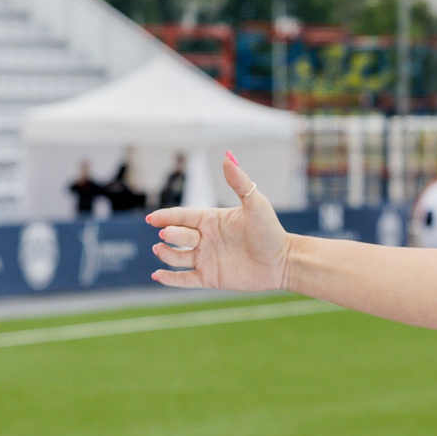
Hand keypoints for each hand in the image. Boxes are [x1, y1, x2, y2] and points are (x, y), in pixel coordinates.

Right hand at [145, 153, 290, 291]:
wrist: (283, 261)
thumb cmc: (270, 230)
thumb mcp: (255, 203)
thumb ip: (239, 181)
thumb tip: (227, 156)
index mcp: (211, 220)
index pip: (182, 216)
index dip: (166, 217)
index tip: (152, 218)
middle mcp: (205, 238)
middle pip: (178, 236)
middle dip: (170, 235)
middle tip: (166, 235)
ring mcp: (206, 259)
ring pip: (177, 258)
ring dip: (166, 254)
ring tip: (159, 249)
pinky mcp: (210, 278)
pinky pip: (185, 279)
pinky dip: (170, 279)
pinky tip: (157, 275)